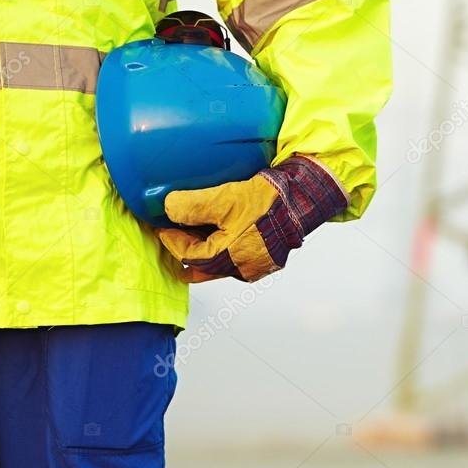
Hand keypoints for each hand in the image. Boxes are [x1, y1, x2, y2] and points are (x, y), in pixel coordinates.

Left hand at [157, 156, 347, 282]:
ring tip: (195, 241)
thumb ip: (192, 206)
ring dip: (206, 254)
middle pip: (204, 267)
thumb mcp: (224, 199)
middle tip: (174, 239)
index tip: (163, 227)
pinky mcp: (269, 258)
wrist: (303, 198)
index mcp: (228, 258)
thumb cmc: (268, 201)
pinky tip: (225, 238)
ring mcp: (258, 266)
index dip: (172, 241)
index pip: (188, 255)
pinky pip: (239, 261)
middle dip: (187, 252)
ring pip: (222, 266)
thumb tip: (168, 208)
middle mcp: (243, 269)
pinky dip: (226, 252)